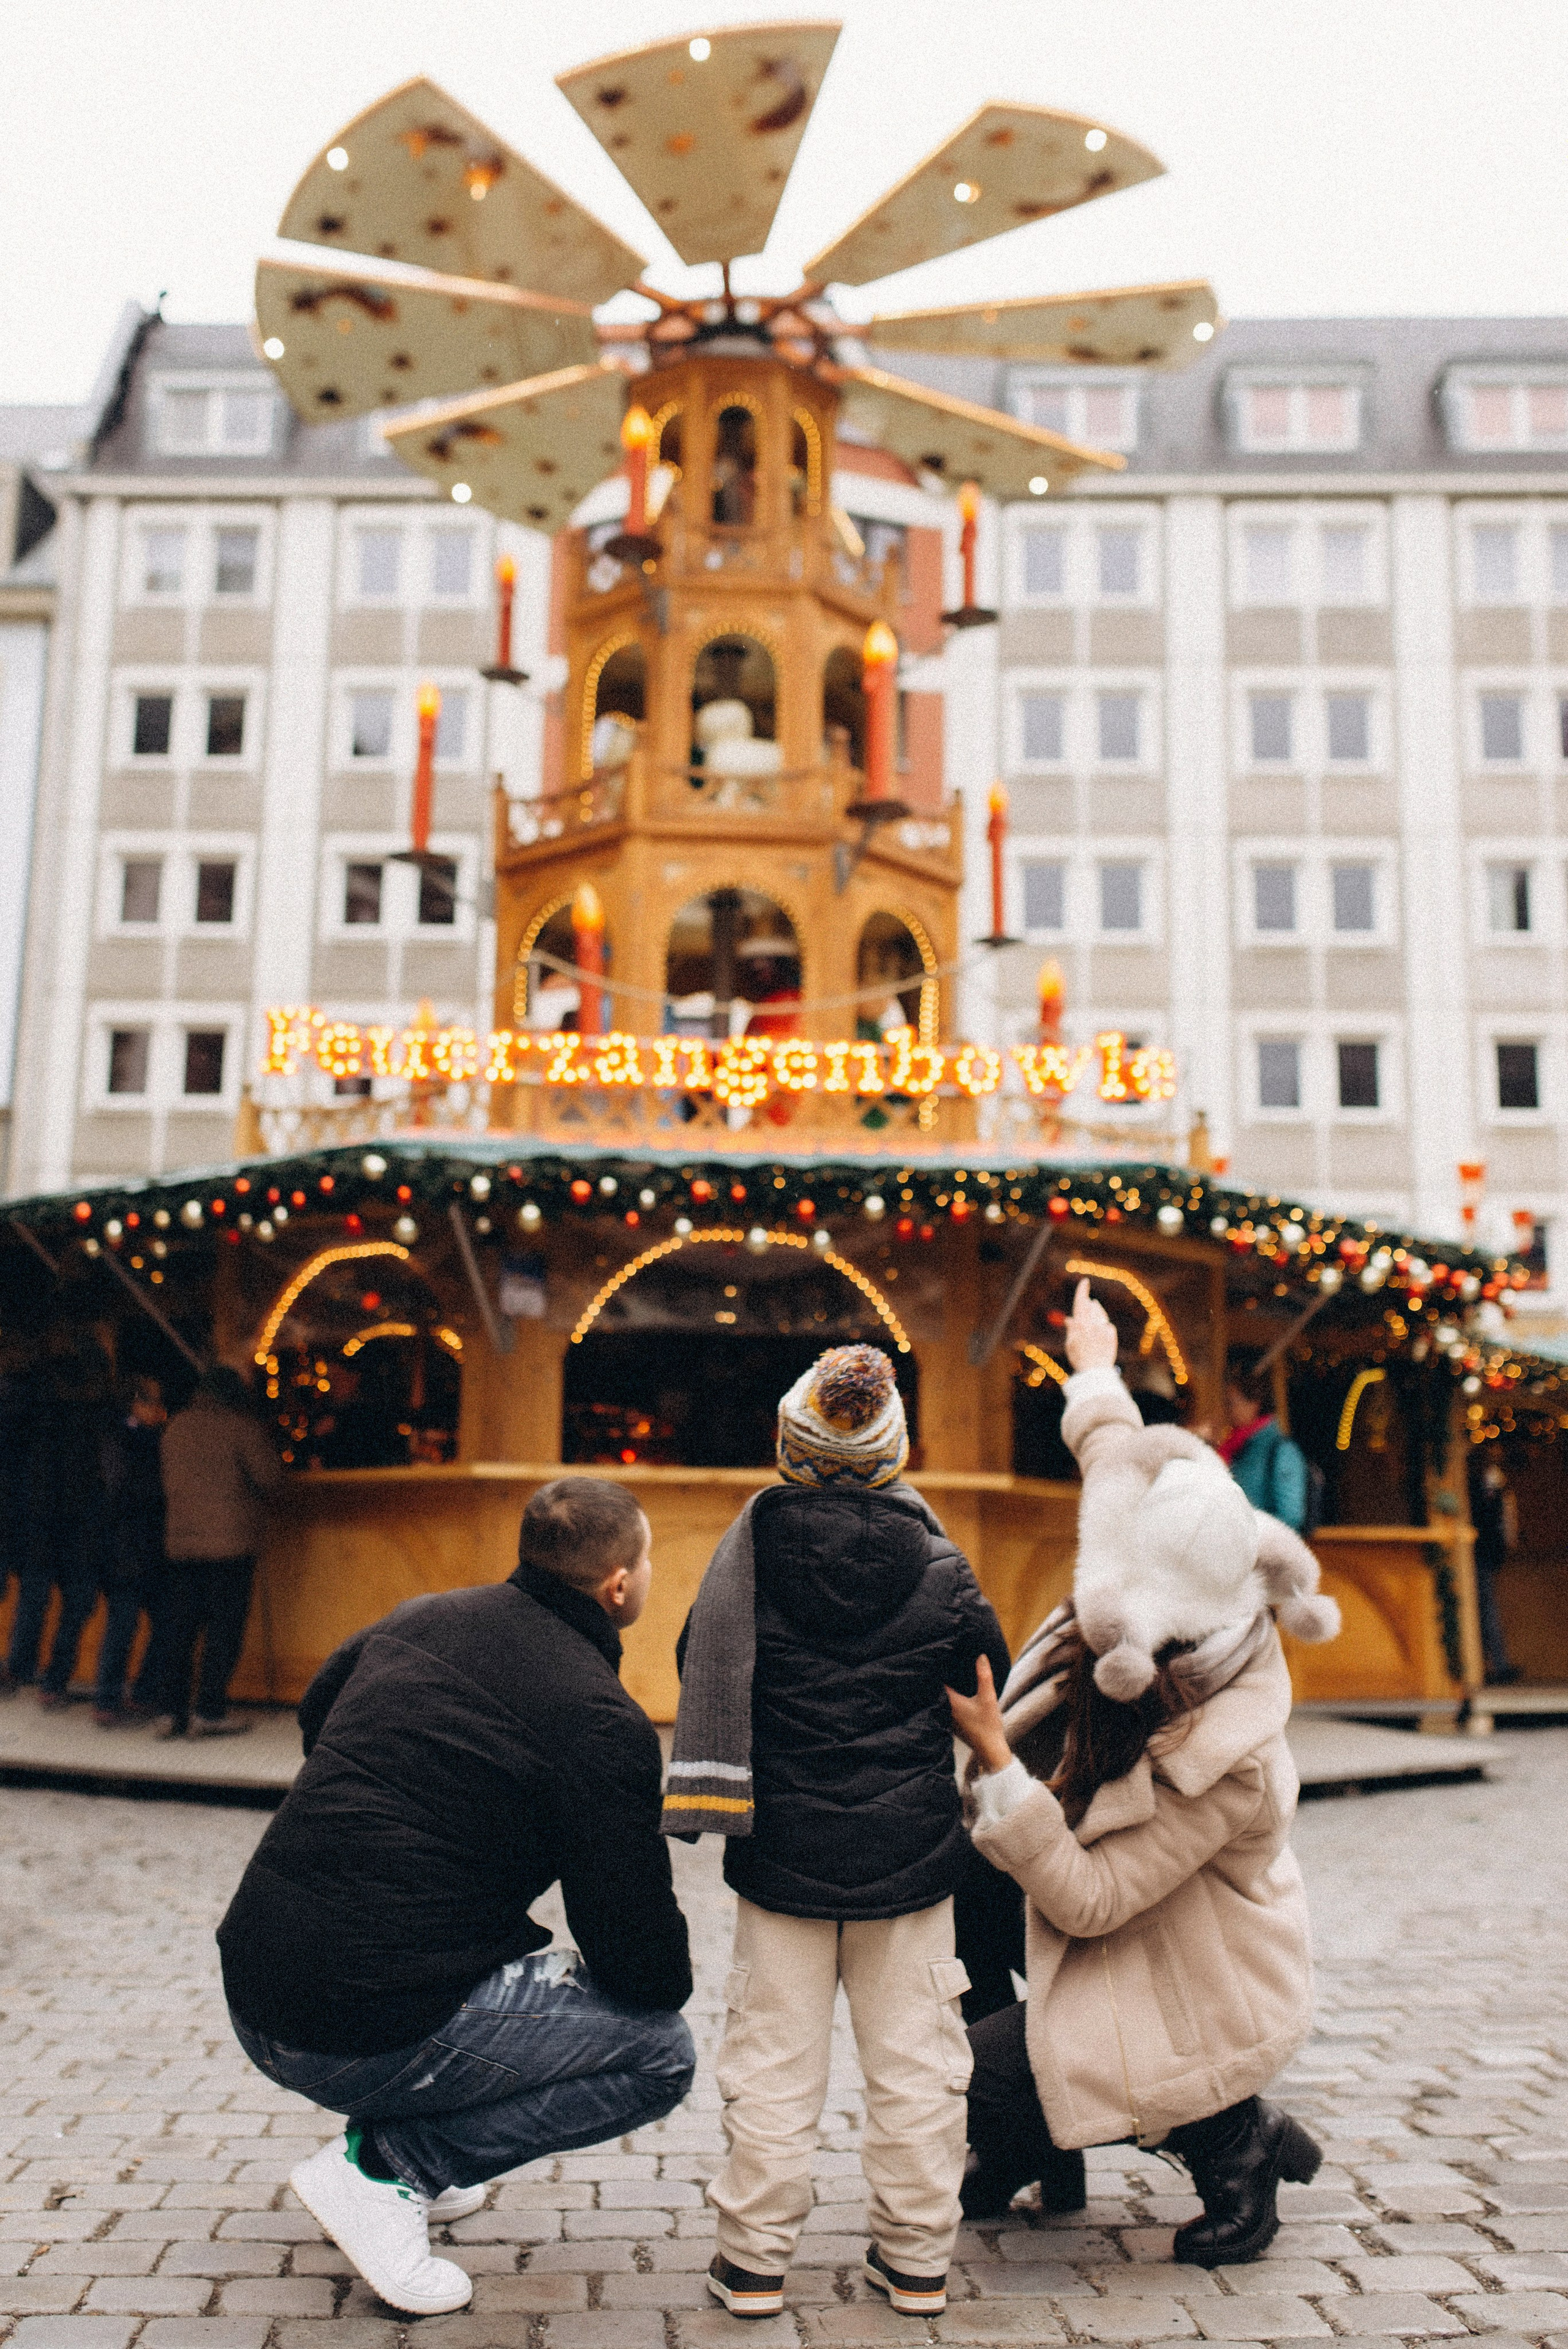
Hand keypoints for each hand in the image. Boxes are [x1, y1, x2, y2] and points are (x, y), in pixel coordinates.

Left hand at [945, 1655, 1012, 1775]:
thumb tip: (981, 1656)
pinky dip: (948, 1698)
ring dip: (942, 1689)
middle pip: (935, 1690)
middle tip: (937, 1662)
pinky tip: (954, 1693)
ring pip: (940, 1699)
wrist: (990, 1749)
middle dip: (937, 1678)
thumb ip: (984, 1675)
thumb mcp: (988, 1697)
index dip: (934, 1670)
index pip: (935, 1682)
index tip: (934, 1658)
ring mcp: (947, 1718)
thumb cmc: (988, 1725)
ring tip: (944, 1674)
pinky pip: (946, 1706)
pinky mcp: (952, 1724)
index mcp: (950, 1702)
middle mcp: (944, 1710)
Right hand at [1064, 1277, 1117, 1372]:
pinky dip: (1103, 1327)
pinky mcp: (1112, 1334)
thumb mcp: (1070, 1344)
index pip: (1081, 1302)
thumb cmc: (1080, 1359)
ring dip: (1096, 1312)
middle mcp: (1093, 1324)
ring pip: (1100, 1314)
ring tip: (1093, 1315)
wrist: (1096, 1372)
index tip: (1085, 1281)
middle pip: (1091, 1307)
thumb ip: (1072, 1330)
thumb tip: (1070, 1319)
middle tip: (1088, 1302)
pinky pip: (1107, 1326)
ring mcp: (1103, 1328)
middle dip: (1089, 1303)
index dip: (1083, 1290)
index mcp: (1080, 1324)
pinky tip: (1100, 1333)